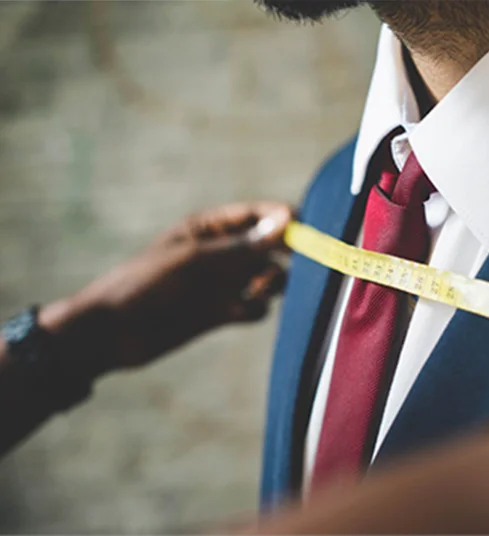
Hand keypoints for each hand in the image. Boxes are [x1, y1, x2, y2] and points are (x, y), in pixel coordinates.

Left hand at [40, 202, 291, 374]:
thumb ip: (243, 246)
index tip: (304, 231)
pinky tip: (240, 311)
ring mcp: (224, 283)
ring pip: (269, 277)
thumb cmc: (146, 284)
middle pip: (271, 247)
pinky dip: (256, 308)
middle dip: (285, 254)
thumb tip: (287, 221)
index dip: (284, 219)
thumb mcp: (195, 260)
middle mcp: (223, 252)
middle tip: (295, 265)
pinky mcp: (223, 312)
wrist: (112, 333)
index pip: (260, 215)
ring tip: (258, 289)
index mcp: (211, 228)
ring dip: (273, 283)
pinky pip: (256, 307)